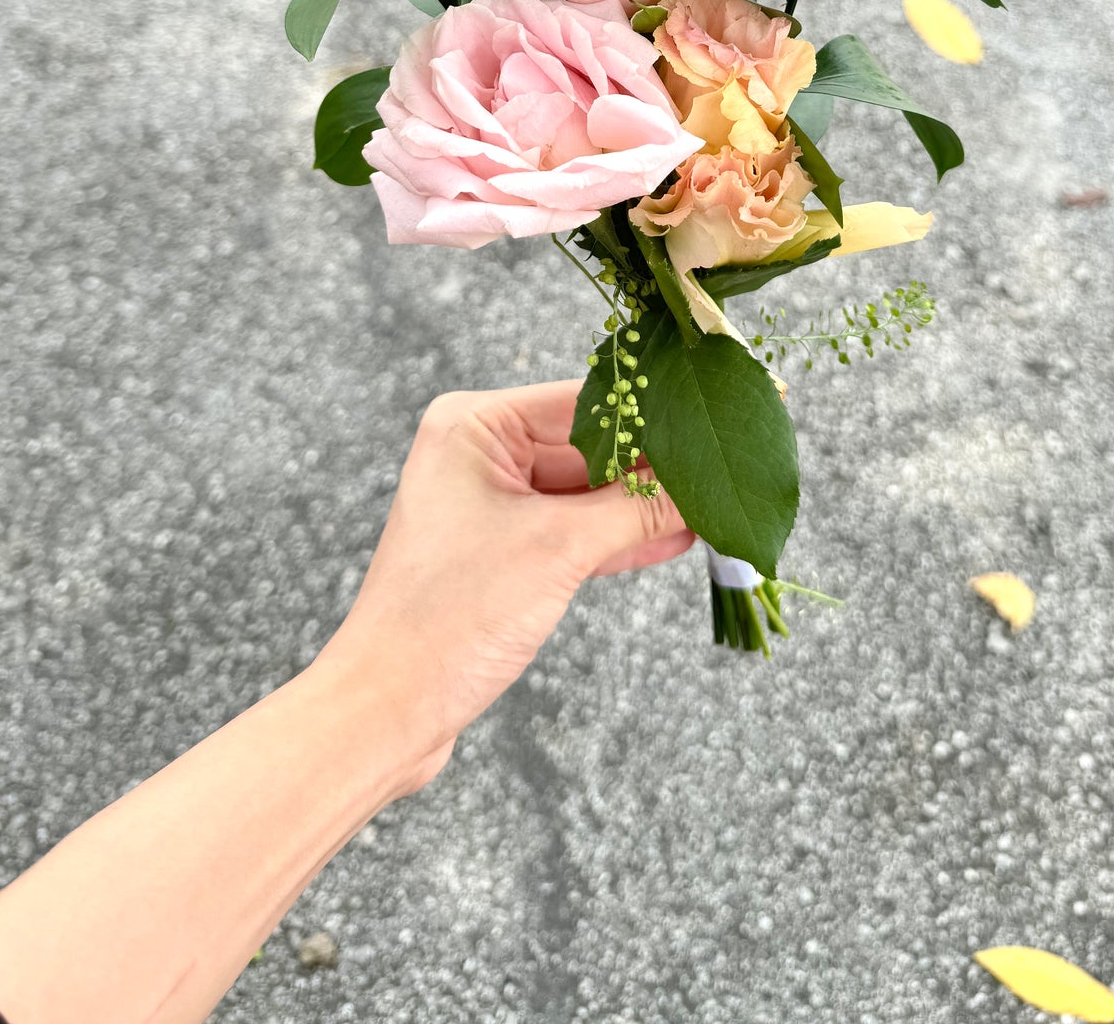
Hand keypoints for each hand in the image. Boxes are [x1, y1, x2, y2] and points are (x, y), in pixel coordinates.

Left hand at [315, 380, 692, 791]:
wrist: (387, 711)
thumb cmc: (450, 617)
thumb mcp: (558, 550)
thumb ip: (637, 510)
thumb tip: (702, 484)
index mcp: (473, 425)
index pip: (587, 401)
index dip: (656, 411)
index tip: (716, 412)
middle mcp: (478, 452)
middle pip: (591, 445)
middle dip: (657, 464)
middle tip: (727, 465)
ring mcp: (489, 503)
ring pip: (588, 492)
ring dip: (646, 505)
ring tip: (715, 503)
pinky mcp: (502, 551)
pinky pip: (574, 530)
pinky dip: (621, 536)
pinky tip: (679, 535)